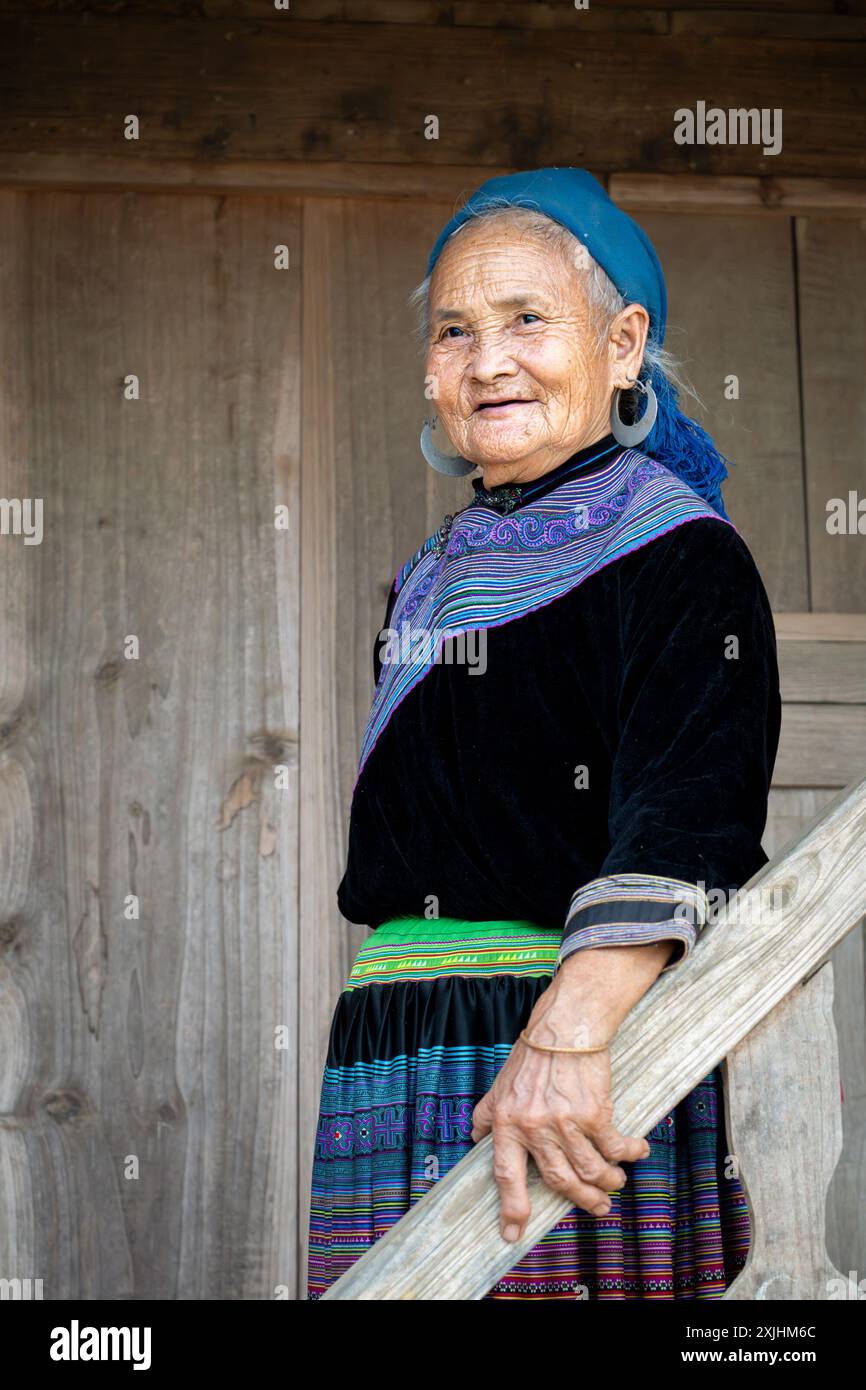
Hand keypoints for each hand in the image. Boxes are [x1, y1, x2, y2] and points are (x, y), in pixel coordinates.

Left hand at [471, 943, 668, 1242]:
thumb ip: (488, 1114)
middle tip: (598, 1208)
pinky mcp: (594, 1114)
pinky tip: (636, 1151)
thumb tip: (477, 1138)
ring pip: (590, 1171)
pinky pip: (615, 1147)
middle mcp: (535, 1128)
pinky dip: (629, 1154)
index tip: (512, 1233)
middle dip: (582, 1202)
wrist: (566, 1027)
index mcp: (508, 1123)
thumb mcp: (500, 1085)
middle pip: (559, 1181)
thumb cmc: (533, 1056)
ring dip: (607, 1182)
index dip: (510, 1207)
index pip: (505, 1174)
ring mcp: (565, 1123)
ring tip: (615, 1183)